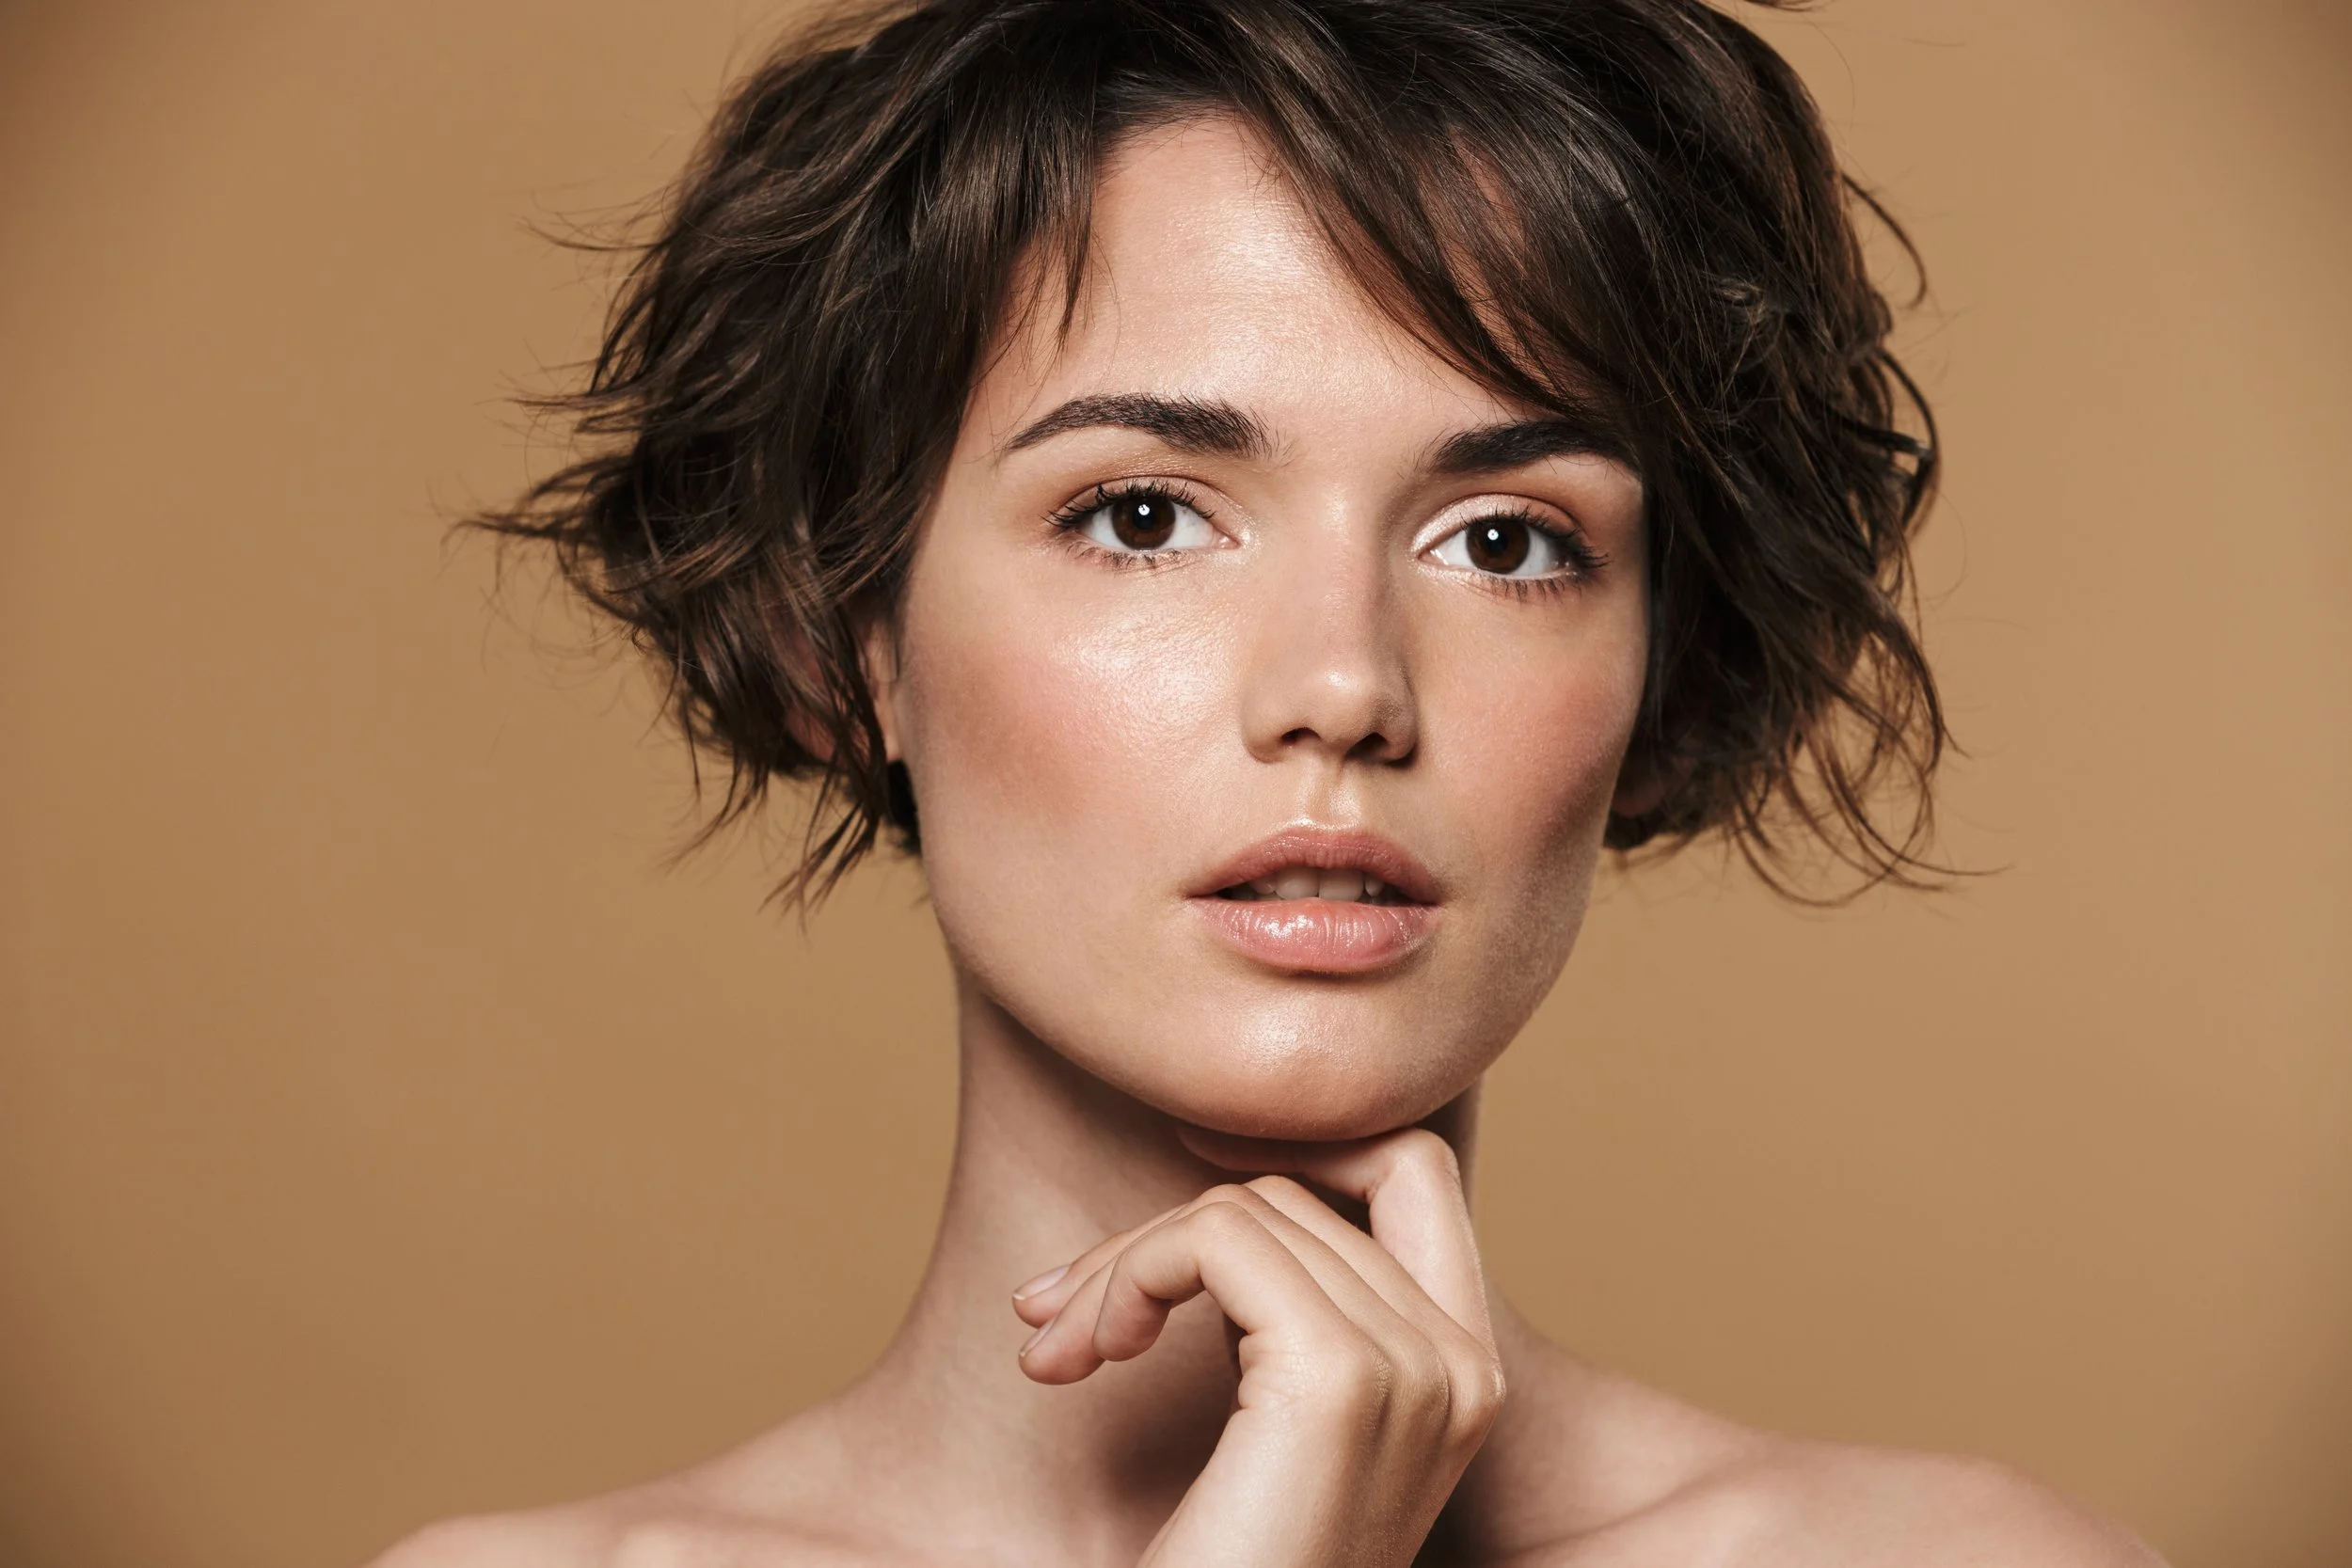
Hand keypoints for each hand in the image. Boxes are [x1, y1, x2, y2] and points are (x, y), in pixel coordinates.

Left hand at [1011, 1128, 1504, 1567]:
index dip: (1300, 1136)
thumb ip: (1286, 1312)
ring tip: (1063, 1352)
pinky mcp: (1341, 1381)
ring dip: (1122, 1267)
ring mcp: (1415, 1370)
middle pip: (1297, 1191)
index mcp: (1464, 1373)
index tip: (1187, 1160)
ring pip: (1244, 1208)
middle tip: (1061, 1321)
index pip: (1412, 1169)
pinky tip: (1087, 1358)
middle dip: (1155, 1235)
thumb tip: (1217, 1161)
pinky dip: (1131, 1275)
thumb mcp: (1272, 1426)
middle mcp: (1462, 1364)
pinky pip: (1218, 1238)